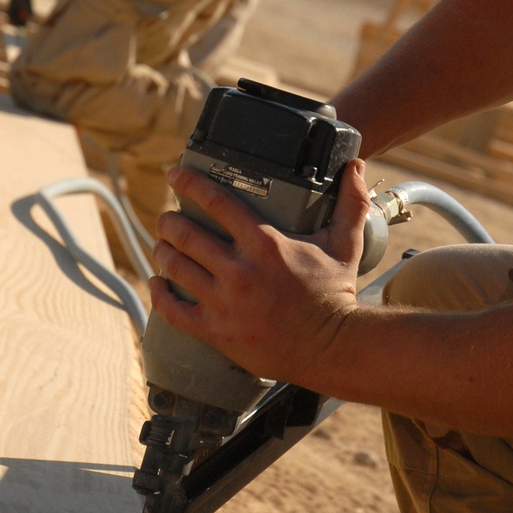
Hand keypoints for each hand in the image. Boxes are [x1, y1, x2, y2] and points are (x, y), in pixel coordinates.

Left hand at [150, 158, 370, 388]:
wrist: (331, 348)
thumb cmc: (335, 293)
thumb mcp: (345, 244)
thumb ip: (351, 202)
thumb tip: (357, 164)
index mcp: (265, 244)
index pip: (217, 202)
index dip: (190, 183)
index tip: (176, 174)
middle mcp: (240, 271)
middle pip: (186, 235)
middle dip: (169, 221)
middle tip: (167, 218)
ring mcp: (225, 303)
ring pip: (176, 268)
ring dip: (162, 251)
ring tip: (162, 244)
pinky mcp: (216, 332)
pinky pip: (174, 310)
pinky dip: (159, 293)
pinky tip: (156, 281)